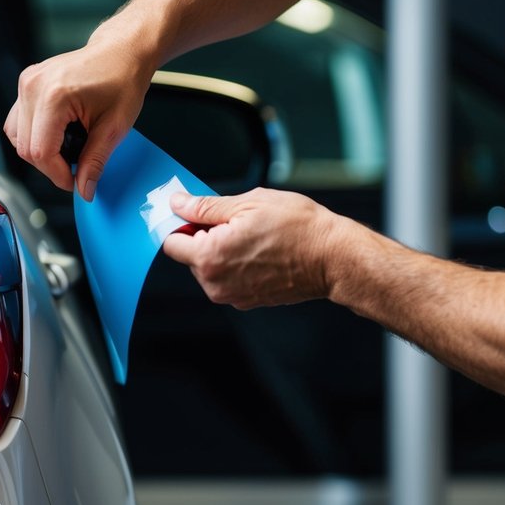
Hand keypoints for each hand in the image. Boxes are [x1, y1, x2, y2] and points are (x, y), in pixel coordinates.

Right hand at [4, 34, 153, 200]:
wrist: (121, 51)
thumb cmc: (122, 79)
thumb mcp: (114, 127)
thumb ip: (95, 162)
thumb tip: (84, 189)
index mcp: (54, 96)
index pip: (40, 152)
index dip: (57, 175)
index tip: (73, 181)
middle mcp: (34, 86)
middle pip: (25, 147)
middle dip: (49, 166)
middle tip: (75, 167)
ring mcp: (27, 82)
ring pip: (16, 136)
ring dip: (38, 151)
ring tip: (66, 149)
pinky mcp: (27, 82)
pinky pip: (18, 120)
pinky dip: (33, 134)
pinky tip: (55, 134)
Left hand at [161, 188, 343, 308]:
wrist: (333, 257)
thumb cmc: (298, 228)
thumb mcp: (247, 204)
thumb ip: (205, 207)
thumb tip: (179, 204)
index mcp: (209, 258)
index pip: (171, 242)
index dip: (180, 223)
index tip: (193, 212)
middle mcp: (215, 283)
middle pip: (190, 256)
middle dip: (203, 236)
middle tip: (234, 220)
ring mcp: (231, 296)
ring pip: (210, 268)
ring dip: (221, 250)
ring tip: (253, 236)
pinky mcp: (246, 301)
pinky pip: (228, 278)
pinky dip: (236, 264)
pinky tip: (260, 250)